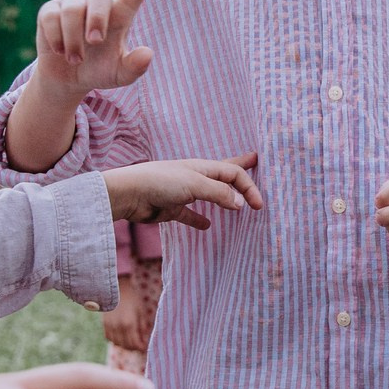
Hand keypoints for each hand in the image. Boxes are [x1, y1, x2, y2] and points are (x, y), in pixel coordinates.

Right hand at [32, 0, 173, 98]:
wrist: (67, 78)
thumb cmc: (99, 71)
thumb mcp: (119, 76)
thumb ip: (134, 68)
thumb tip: (147, 54)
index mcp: (122, 12)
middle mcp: (98, 2)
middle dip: (96, 18)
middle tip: (95, 43)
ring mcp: (73, 3)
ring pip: (73, 10)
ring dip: (74, 40)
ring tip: (76, 59)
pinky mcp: (50, 9)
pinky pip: (52, 17)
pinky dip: (57, 40)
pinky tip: (60, 51)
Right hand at [102, 273, 148, 351]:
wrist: (118, 288)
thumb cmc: (133, 298)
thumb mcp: (141, 312)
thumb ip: (142, 327)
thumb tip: (144, 338)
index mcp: (129, 324)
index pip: (134, 343)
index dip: (140, 347)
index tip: (144, 347)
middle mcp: (118, 327)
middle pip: (125, 345)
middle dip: (133, 348)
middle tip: (139, 345)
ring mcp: (110, 326)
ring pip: (116, 343)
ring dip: (124, 345)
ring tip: (130, 342)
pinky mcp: (104, 323)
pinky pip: (108, 337)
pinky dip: (115, 340)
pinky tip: (121, 337)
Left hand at [104, 155, 263, 228]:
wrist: (129, 194)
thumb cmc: (161, 182)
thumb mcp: (195, 184)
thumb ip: (219, 193)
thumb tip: (241, 203)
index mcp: (202, 167)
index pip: (233, 173)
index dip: (249, 187)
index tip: (258, 205)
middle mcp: (195, 177)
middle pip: (223, 175)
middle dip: (241, 170)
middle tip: (256, 162)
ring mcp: (184, 193)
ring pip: (210, 194)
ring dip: (224, 197)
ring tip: (236, 200)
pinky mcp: (172, 209)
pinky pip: (190, 215)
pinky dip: (200, 220)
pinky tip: (207, 226)